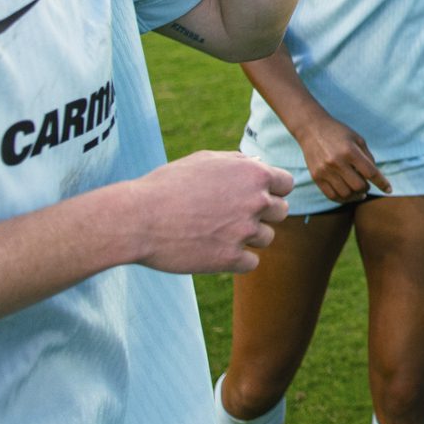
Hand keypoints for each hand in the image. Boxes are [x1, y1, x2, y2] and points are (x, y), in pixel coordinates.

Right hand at [121, 151, 291, 273]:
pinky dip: (237, 260)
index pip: (286, 185)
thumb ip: (238, 162)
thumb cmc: (167, 186)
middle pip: (281, 212)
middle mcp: (256, 201)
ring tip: (217, 233)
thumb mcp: (205, 160)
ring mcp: (245, 231)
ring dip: (248, 238)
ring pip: (266, 238)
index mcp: (255, 174)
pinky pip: (251, 262)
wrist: (137, 219)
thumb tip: (258, 163)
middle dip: (262, 214)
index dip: (271, 191)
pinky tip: (215, 251)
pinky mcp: (230, 259)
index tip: (254, 197)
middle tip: (233, 217)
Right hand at [295, 113, 391, 202]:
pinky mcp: (316, 177)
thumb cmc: (339, 133)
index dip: (382, 183)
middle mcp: (337, 162)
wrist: (312, 129)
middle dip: (366, 188)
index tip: (389, 190)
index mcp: (350, 151)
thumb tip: (375, 177)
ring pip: (345, 194)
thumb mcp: (358, 139)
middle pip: (358, 186)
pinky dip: (342, 199)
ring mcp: (325, 171)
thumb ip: (368, 157)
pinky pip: (331, 195)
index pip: (370, 172)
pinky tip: (348, 195)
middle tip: (367, 186)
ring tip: (359, 192)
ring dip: (355, 195)